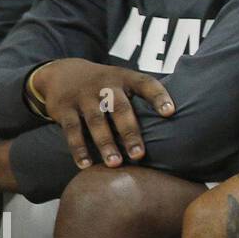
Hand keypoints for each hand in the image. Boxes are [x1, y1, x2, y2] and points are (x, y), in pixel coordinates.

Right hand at [32, 58, 173, 169]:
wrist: (61, 72)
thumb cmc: (104, 84)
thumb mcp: (122, 80)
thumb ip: (143, 97)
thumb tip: (177, 121)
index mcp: (125, 78)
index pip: (146, 84)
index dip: (159, 96)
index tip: (170, 112)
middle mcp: (105, 86)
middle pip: (120, 108)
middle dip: (130, 132)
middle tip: (139, 155)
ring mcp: (83, 96)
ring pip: (96, 121)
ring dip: (106, 143)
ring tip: (115, 164)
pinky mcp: (64, 109)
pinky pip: (72, 130)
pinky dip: (78, 149)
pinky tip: (86, 165)